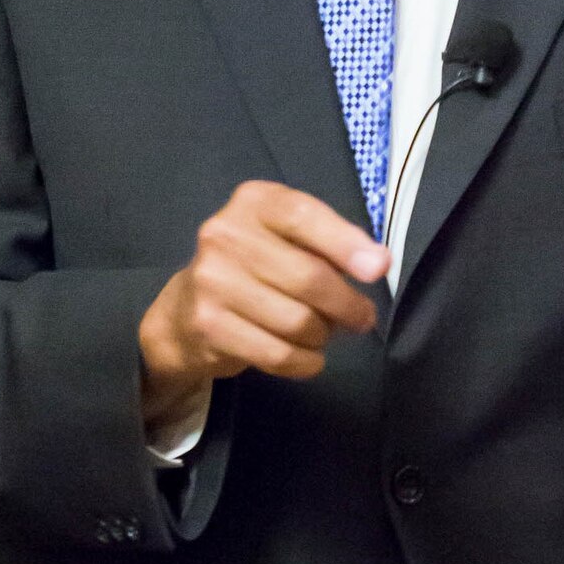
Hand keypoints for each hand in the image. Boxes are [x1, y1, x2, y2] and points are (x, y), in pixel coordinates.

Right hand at [137, 182, 388, 429]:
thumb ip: (330, 243)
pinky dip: (305, 362)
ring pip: (298, 321)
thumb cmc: (253, 268)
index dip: (346, 243)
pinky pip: (278, 354)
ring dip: (324, 335)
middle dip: (348, 305)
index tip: (378, 269)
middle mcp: (225, 234)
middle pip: (308, 277)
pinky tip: (308, 357)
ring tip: (323, 333)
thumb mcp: (286, 238)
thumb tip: (378, 263)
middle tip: (362, 318)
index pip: (304, 216)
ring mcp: (213, 281)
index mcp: (253, 202)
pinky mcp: (209, 325)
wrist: (184, 312)